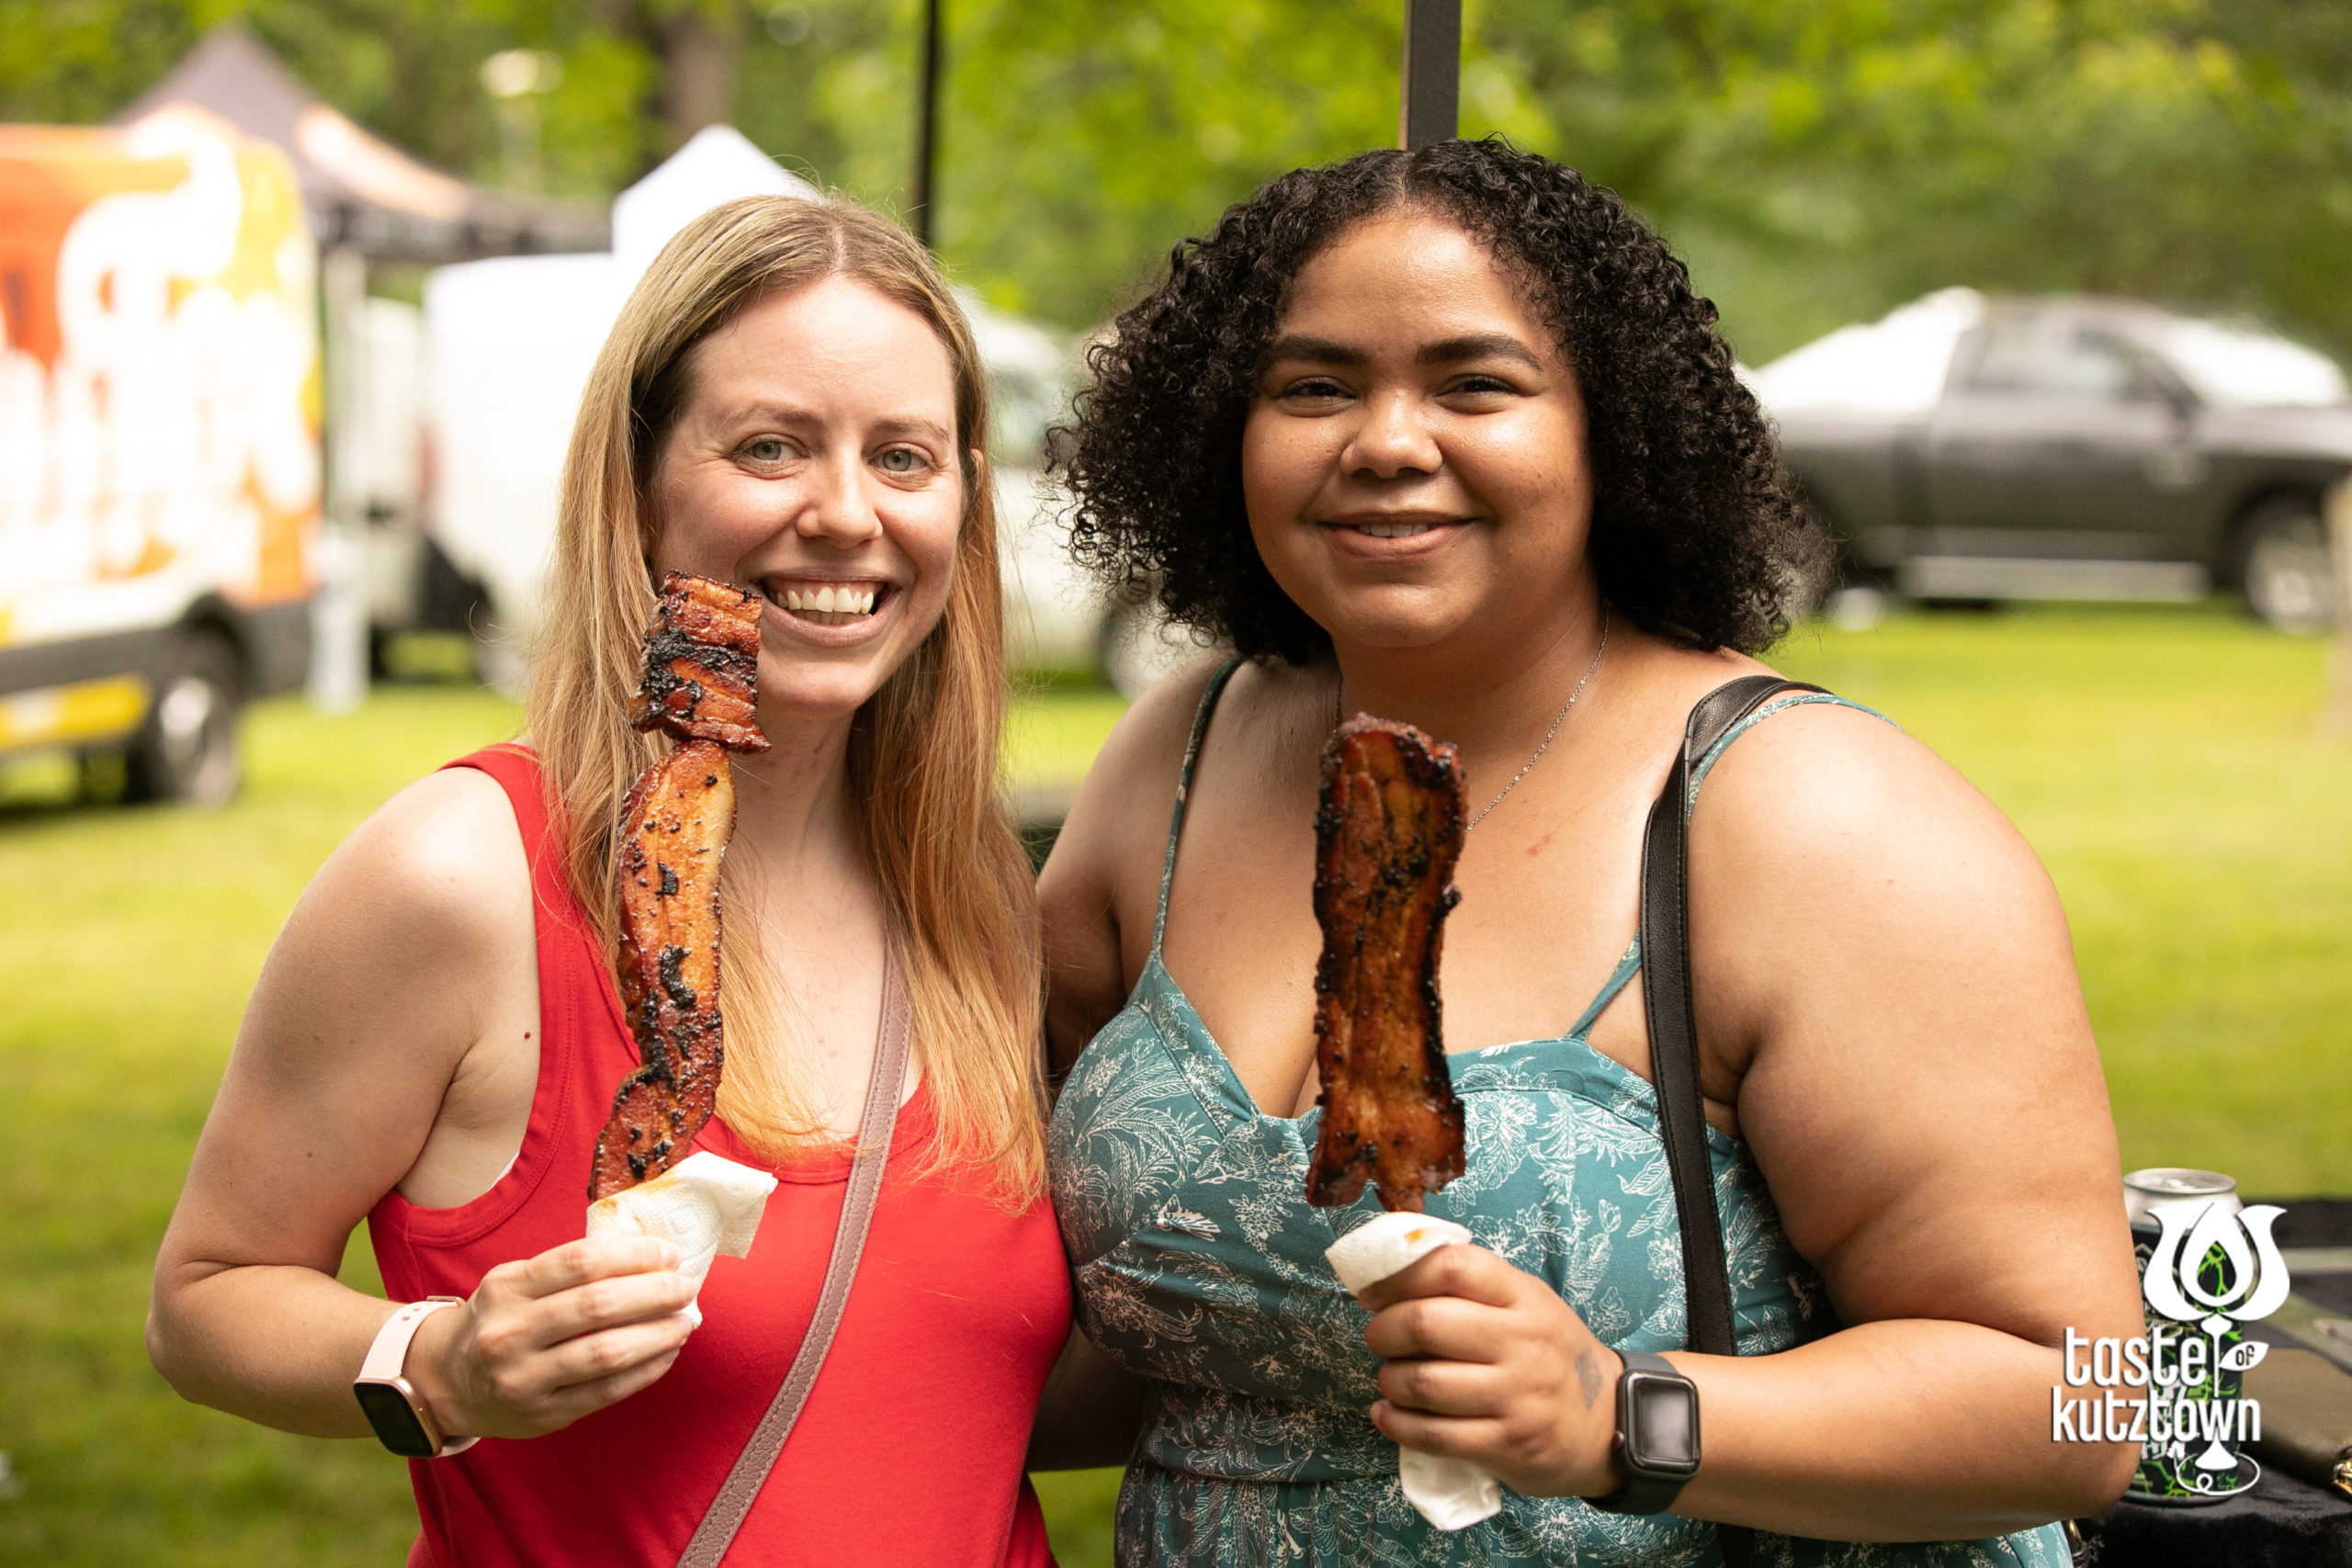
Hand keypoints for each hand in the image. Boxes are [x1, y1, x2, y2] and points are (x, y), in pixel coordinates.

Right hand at [406, 1236, 699, 1439]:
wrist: (444, 1381)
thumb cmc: (498, 1319)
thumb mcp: (515, 1282)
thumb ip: (569, 1270)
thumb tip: (650, 1259)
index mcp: (507, 1287)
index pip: (581, 1262)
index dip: (634, 1255)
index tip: (669, 1254)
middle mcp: (511, 1333)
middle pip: (598, 1306)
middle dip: (654, 1293)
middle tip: (685, 1287)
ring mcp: (524, 1379)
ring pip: (606, 1353)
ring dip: (657, 1335)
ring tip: (684, 1322)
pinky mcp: (543, 1415)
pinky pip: (606, 1391)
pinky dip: (645, 1371)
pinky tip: (665, 1354)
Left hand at [1357, 1242, 1623, 1498]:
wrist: (1609, 1423)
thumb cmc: (1551, 1355)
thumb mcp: (1527, 1304)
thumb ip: (1474, 1286)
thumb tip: (1392, 1275)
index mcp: (1524, 1298)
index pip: (1453, 1266)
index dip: (1399, 1276)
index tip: (1375, 1293)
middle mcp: (1523, 1343)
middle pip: (1426, 1323)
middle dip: (1384, 1330)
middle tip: (1379, 1338)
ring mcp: (1516, 1397)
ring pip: (1422, 1382)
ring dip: (1389, 1379)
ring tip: (1391, 1378)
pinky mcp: (1506, 1445)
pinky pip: (1432, 1434)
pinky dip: (1396, 1423)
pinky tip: (1388, 1414)